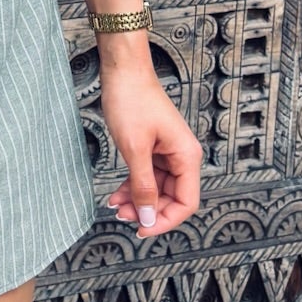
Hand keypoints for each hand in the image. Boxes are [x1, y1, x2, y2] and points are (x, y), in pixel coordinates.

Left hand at [99, 53, 203, 239]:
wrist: (123, 70)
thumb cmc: (132, 101)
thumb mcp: (134, 149)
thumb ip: (142, 186)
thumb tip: (147, 217)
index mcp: (186, 156)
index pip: (186, 203)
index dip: (165, 220)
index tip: (142, 230)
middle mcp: (182, 156)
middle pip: (171, 198)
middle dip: (147, 210)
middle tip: (121, 216)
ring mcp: (168, 152)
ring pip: (157, 188)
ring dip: (137, 200)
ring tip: (115, 206)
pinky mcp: (154, 147)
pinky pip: (147, 175)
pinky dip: (133, 186)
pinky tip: (116, 194)